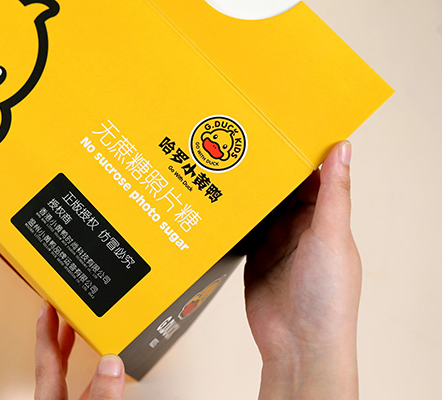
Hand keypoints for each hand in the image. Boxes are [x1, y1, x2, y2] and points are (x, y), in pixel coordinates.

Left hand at [35, 301, 124, 399]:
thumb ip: (102, 392)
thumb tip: (111, 363)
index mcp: (50, 398)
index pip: (46, 358)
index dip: (46, 329)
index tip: (47, 306)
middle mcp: (54, 399)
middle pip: (53, 360)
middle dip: (58, 333)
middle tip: (61, 309)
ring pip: (64, 373)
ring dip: (71, 350)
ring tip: (76, 330)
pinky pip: (80, 387)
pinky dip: (89, 373)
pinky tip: (99, 368)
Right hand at [238, 141, 361, 398]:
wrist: (298, 344)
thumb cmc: (327, 297)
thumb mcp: (331, 237)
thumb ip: (333, 194)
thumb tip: (342, 148)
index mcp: (325, 220)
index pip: (311, 177)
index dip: (298, 153)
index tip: (279, 127)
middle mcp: (300, 229)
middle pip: (280, 190)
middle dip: (265, 169)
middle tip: (242, 140)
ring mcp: (274, 244)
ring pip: (259, 208)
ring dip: (247, 191)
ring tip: (226, 163)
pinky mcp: (253, 258)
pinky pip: (241, 230)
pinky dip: (232, 216)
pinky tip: (219, 199)